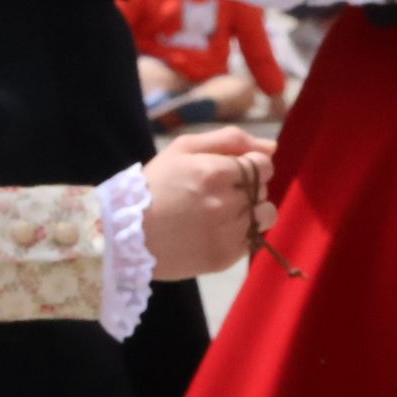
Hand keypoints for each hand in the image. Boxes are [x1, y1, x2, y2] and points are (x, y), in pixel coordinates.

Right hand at [141, 127, 276, 280]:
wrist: (125, 234)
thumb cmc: (153, 185)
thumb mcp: (182, 149)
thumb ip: (228, 140)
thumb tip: (271, 146)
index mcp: (216, 171)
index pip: (263, 165)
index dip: (250, 166)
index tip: (230, 172)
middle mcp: (228, 202)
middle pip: (263, 189)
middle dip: (246, 188)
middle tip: (215, 194)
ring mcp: (229, 232)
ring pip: (266, 215)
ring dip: (252, 211)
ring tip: (222, 214)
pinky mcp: (226, 256)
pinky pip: (253, 239)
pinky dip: (240, 233)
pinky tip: (214, 230)